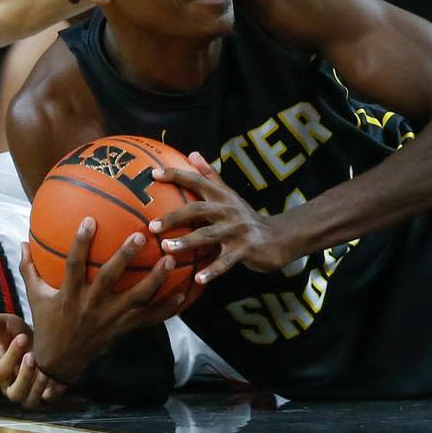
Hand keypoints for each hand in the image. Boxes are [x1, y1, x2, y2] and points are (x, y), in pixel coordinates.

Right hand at [0, 313, 66, 409]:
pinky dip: (55, 392)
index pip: (0, 370)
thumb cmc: (12, 333)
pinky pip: (48, 400)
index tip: (22, 337)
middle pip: (15, 393)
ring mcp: (26, 392)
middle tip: (32, 356)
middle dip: (24, 377)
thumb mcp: (3, 323)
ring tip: (45, 370)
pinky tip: (60, 379)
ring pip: (30, 401)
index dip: (11, 355)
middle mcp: (9, 387)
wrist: (27, 340)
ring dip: (39, 388)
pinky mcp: (42, 392)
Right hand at [19, 218, 182, 383]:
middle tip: (141, 236)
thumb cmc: (47, 323)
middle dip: (125, 257)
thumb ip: (29, 268)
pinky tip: (182, 294)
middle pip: (110, 280)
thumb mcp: (34, 296)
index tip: (89, 220)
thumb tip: (22, 241)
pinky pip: (150, 319)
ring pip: (137, 299)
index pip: (74, 266)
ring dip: (155, 280)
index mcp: (69, 295)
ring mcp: (111, 319)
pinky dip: (167, 308)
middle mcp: (92, 306)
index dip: (81, 243)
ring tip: (170, 260)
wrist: (59, 362)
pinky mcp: (124, 329)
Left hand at [149, 152, 294, 283]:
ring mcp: (237, 229)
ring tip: (166, 248)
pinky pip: (226, 261)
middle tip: (152, 226)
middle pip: (197, 210)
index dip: (176, 175)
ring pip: (208, 235)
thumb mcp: (229, 195)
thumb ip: (210, 176)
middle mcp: (228, 209)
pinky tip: (198, 279)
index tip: (154, 174)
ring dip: (187, 242)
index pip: (197, 181)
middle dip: (174, 217)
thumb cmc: (245, 216)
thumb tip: (192, 153)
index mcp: (222, 196)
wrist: (278, 237)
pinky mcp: (246, 249)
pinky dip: (212, 270)